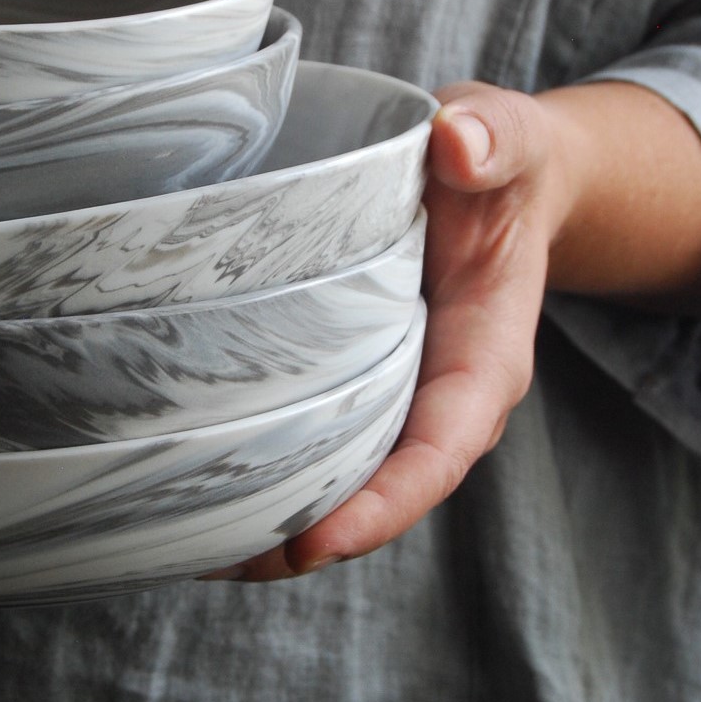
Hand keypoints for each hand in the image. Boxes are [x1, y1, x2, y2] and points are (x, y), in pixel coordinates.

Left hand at [208, 69, 700, 581]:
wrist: (494, 173)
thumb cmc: (501, 163)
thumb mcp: (508, 141)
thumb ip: (495, 142)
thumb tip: (461, 144)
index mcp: (484, 357)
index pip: (440, 450)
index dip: (382, 506)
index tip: (314, 544)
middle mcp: (440, 394)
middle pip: (381, 488)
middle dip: (310, 536)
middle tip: (223, 560)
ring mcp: (396, 390)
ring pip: (343, 475)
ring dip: (278, 517)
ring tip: (192, 543)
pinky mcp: (357, 375)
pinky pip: (318, 434)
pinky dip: (268, 464)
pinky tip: (199, 479)